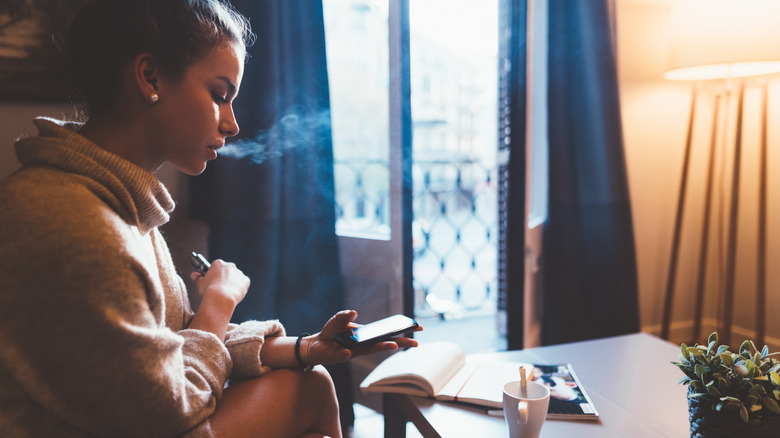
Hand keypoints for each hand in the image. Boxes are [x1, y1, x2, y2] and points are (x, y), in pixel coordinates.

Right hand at [190, 259, 249, 307]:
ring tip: (227, 293)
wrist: (221, 298)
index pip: (216, 266)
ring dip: (233, 282)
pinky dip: (240, 288)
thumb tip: (194, 275)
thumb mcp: (200, 284)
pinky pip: (243, 284)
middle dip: (224, 278)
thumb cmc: (209, 291)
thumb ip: (198, 278)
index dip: (214, 274)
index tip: (213, 280)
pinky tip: (234, 294)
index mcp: (218, 264)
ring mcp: (239, 273)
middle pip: (227, 271)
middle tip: (220, 288)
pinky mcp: (246, 281)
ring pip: (236, 277)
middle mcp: (230, 266)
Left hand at [303, 310, 420, 365]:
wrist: (316, 344)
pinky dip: (346, 352)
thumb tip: (354, 312)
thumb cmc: (332, 332)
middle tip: (415, 343)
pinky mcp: (342, 356)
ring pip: (370, 351)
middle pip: (385, 344)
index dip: (401, 331)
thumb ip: (345, 314)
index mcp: (368, 334)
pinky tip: (347, 350)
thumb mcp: (338, 318)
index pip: (387, 333)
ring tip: (393, 346)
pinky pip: (346, 355)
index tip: (417, 327)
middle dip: (400, 343)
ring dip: (382, 348)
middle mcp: (364, 344)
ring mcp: (355, 351)